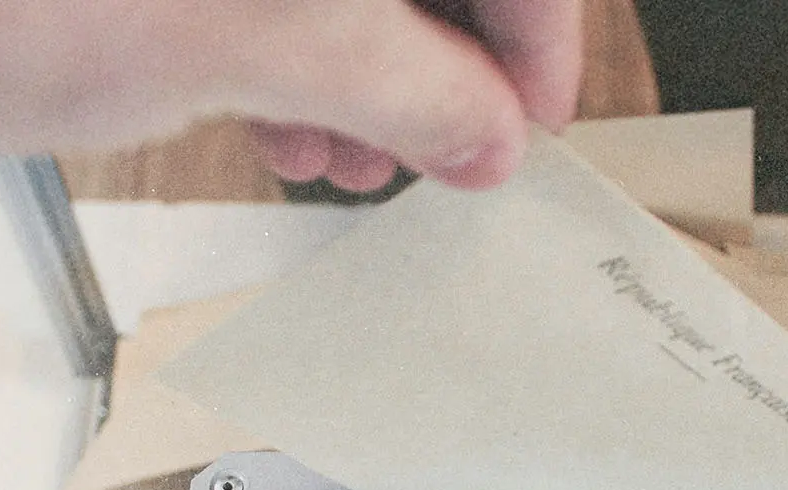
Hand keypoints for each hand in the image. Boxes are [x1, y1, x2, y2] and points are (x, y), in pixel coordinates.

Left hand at [0, 0, 580, 190]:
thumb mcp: (250, 44)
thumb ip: (406, 87)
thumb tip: (487, 132)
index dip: (537, 36)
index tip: (530, 122)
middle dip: (445, 67)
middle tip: (445, 152)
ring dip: (368, 78)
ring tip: (348, 154)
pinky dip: (292, 62)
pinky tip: (278, 120)